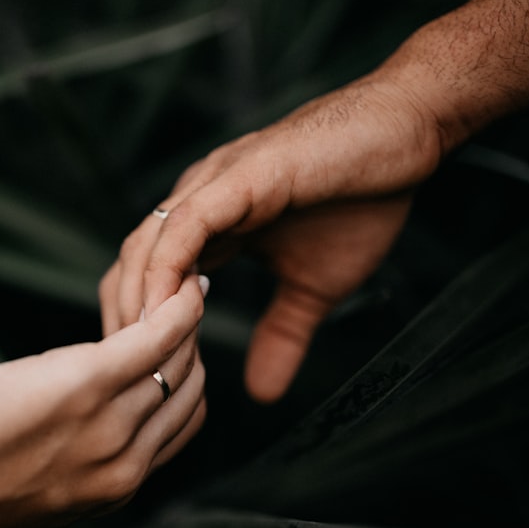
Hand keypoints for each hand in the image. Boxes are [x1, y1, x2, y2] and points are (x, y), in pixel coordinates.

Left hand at [0, 273, 208, 527]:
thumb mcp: (33, 490)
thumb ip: (74, 462)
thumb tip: (83, 423)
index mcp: (111, 491)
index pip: (180, 427)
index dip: (184, 381)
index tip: (179, 344)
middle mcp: (122, 466)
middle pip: (189, 394)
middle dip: (189, 347)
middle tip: (176, 305)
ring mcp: (107, 426)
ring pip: (179, 362)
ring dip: (183, 319)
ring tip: (174, 283)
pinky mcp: (83, 383)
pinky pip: (156, 338)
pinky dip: (176, 307)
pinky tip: (179, 282)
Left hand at [100, 75, 436, 402]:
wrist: (404, 134)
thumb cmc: (359, 200)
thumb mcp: (314, 288)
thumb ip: (281, 334)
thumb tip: (263, 393)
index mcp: (205, 227)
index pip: (145, 279)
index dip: (138, 329)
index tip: (147, 377)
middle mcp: (195, 203)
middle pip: (130, 266)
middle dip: (125, 324)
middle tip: (135, 377)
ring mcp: (211, 186)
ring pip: (147, 246)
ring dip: (140, 301)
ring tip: (145, 354)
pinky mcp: (238, 176)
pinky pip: (186, 224)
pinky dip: (170, 266)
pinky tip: (170, 307)